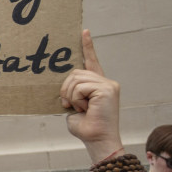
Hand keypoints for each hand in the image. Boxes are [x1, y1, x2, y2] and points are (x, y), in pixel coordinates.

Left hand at [60, 30, 121, 158]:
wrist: (97, 140)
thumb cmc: (85, 127)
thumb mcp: (74, 106)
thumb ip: (72, 92)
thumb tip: (63, 86)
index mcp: (98, 85)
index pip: (91, 61)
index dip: (87, 47)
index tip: (83, 31)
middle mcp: (106, 82)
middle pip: (75, 72)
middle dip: (66, 89)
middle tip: (71, 105)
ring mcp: (108, 84)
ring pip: (75, 79)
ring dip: (71, 96)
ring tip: (80, 108)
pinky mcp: (107, 88)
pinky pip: (80, 87)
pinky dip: (76, 99)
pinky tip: (85, 108)